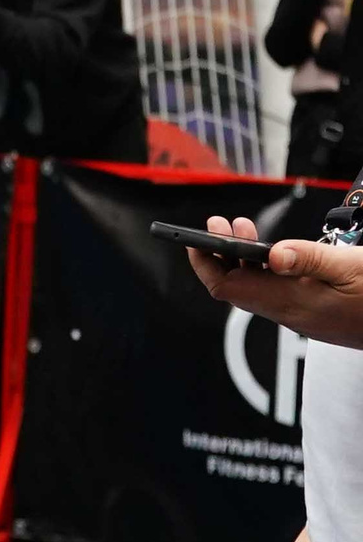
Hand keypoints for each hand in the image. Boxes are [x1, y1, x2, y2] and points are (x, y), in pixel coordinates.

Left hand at [185, 214, 362, 346]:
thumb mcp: (353, 267)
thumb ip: (311, 260)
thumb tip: (272, 254)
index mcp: (293, 304)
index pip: (227, 288)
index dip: (205, 262)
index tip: (194, 236)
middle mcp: (291, 316)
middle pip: (236, 288)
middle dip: (221, 254)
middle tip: (221, 222)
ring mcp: (303, 319)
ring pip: (256, 289)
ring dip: (244, 259)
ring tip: (244, 229)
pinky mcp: (315, 316)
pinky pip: (277, 293)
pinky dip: (266, 270)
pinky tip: (275, 252)